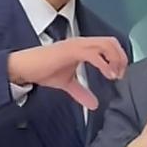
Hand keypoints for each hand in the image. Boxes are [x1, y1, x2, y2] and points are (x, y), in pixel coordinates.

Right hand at [8, 37, 127, 109]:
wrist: (25, 67)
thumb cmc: (43, 70)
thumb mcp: (67, 84)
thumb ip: (81, 92)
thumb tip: (94, 104)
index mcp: (83, 46)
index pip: (108, 44)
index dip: (118, 57)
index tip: (120, 74)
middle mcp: (82, 42)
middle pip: (111, 42)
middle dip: (121, 57)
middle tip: (121, 75)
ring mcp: (77, 45)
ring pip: (106, 45)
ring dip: (115, 59)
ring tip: (116, 75)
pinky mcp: (71, 51)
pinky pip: (94, 54)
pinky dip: (105, 64)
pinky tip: (108, 75)